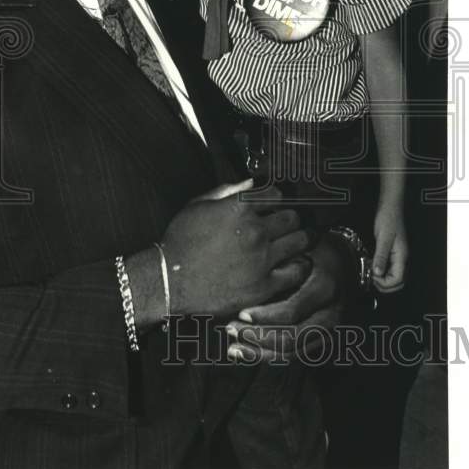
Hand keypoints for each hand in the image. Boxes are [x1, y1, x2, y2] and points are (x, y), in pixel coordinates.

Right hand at [161, 180, 310, 320]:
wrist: (168, 281)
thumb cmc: (179, 243)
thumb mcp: (197, 206)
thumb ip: (227, 191)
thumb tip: (251, 183)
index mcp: (239, 208)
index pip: (276, 194)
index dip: (277, 197)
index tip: (276, 204)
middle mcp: (255, 231)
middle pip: (293, 217)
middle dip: (291, 218)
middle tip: (287, 224)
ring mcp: (262, 259)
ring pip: (300, 241)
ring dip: (299, 239)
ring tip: (293, 242)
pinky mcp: (263, 285)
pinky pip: (297, 271)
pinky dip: (300, 265)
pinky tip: (294, 264)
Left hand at [224, 234, 348, 363]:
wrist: (348, 263)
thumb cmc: (317, 252)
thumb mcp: (302, 249)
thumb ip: (281, 265)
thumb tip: (244, 278)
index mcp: (324, 287)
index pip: (292, 311)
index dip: (265, 316)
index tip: (241, 313)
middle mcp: (331, 313)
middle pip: (291, 337)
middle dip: (258, 337)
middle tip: (231, 328)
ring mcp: (329, 330)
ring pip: (292, 352)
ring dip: (260, 352)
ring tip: (233, 346)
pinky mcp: (322, 340)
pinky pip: (294, 356)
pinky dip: (269, 356)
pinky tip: (246, 352)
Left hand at [372, 207, 408, 293]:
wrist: (390, 207)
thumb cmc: (389, 218)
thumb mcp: (383, 237)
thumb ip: (380, 256)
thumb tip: (377, 273)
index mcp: (402, 256)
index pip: (398, 279)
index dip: (385, 282)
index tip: (373, 276)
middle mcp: (402, 258)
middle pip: (399, 282)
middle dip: (385, 285)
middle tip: (372, 278)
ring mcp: (398, 256)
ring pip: (395, 276)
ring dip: (384, 280)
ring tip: (372, 274)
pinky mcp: (392, 253)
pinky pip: (390, 268)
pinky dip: (382, 272)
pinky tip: (373, 267)